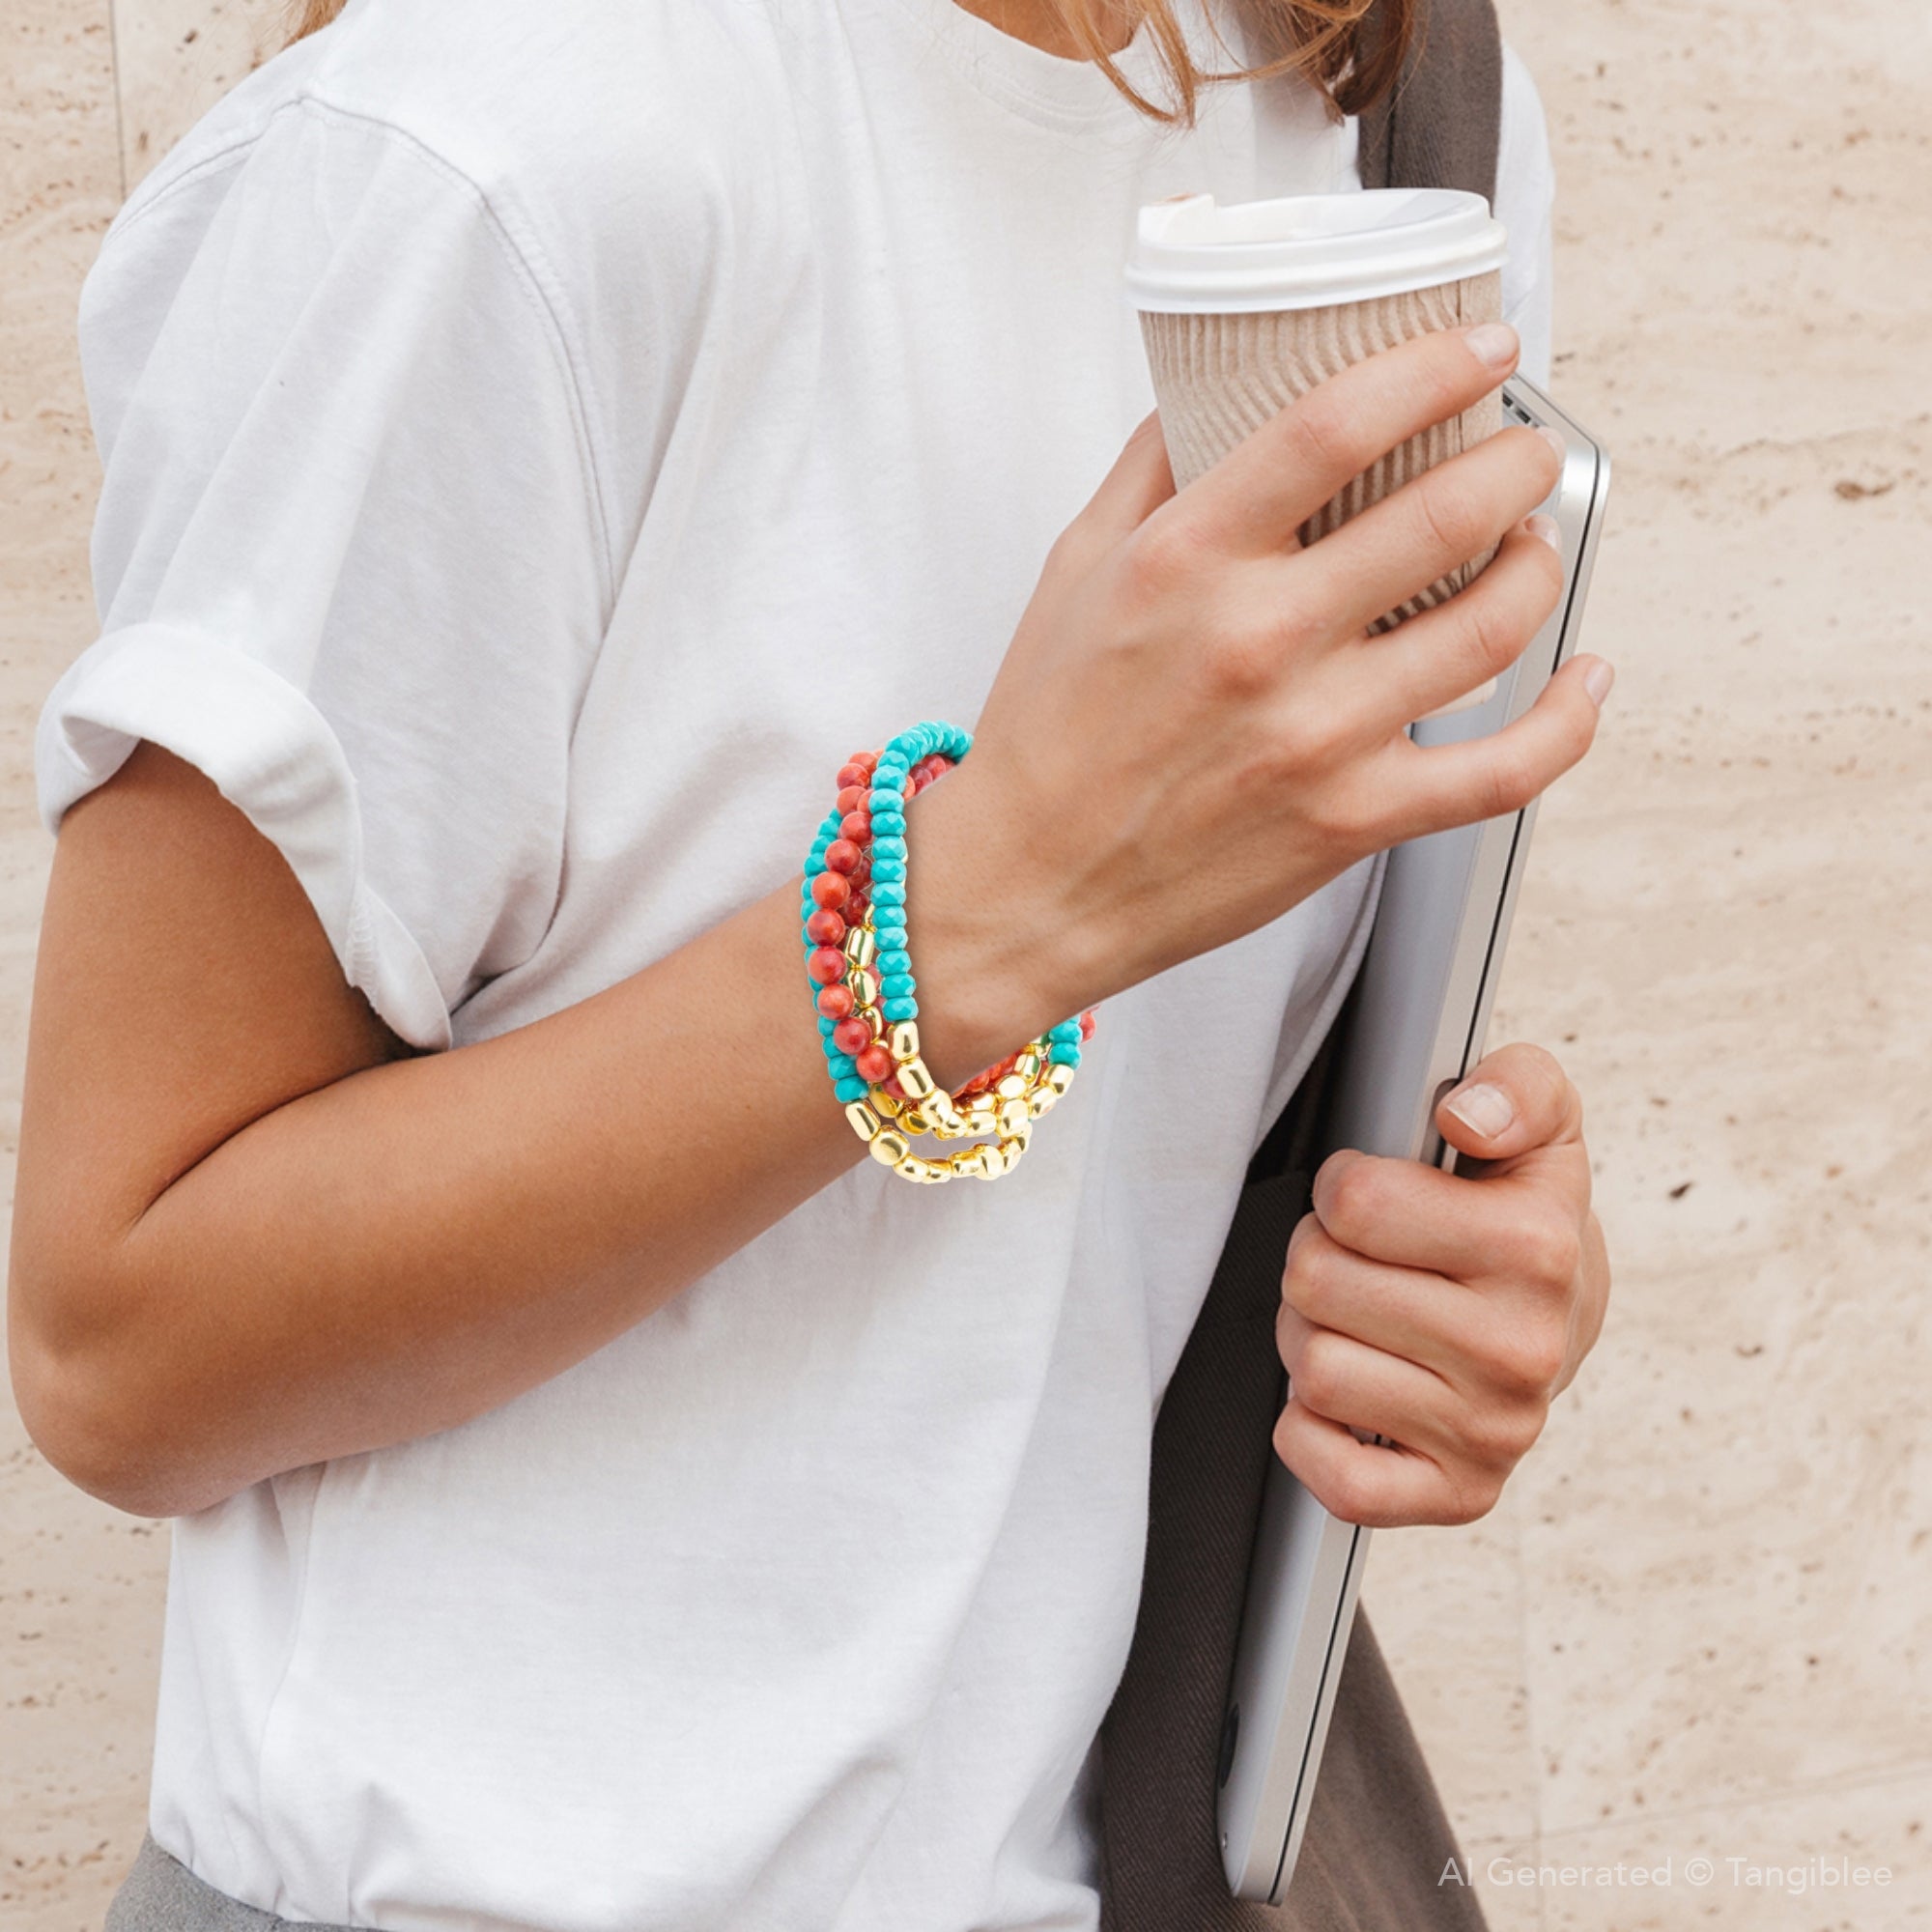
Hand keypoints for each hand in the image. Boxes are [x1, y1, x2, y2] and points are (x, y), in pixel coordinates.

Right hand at [902, 321, 1613, 1067]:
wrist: (1027, 886)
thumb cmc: (1047, 732)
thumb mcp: (1074, 568)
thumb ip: (1153, 468)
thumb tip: (1221, 384)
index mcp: (1186, 560)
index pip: (1336, 423)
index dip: (1435, 365)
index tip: (1483, 347)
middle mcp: (1259, 641)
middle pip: (1444, 514)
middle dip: (1517, 463)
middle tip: (1525, 451)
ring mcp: (1316, 736)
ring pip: (1492, 628)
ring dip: (1540, 565)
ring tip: (1532, 543)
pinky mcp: (1351, 821)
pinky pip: (1503, 770)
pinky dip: (1566, 720)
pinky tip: (1582, 679)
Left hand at [1271, 1042, 1610, 1528]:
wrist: (1564, 1318)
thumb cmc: (1524, 1208)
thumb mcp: (1539, 1116)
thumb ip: (1511, 1084)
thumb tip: (1462, 1116)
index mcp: (1539, 1249)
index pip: (1354, 1200)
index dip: (1344, 1185)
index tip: (1377, 1196)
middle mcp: (1521, 1352)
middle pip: (1315, 1283)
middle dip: (1320, 1258)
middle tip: (1365, 1261)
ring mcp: (1494, 1434)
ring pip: (1312, 1370)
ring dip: (1312, 1336)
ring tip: (1364, 1319)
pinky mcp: (1461, 1497)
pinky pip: (1336, 1480)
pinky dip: (1314, 1432)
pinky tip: (1358, 1392)